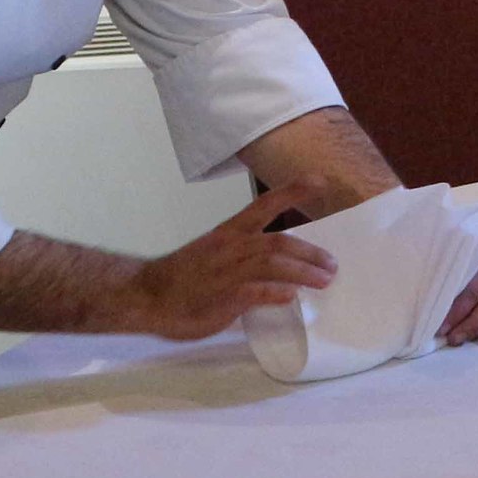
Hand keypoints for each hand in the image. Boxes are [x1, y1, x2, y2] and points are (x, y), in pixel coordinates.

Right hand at [121, 187, 334, 339]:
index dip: (293, 192)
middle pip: (279, 241)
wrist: (145, 295)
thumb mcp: (214, 257)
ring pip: (273, 263)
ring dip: (304, 271)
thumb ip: (243, 259)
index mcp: (228, 233)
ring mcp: (227, 271)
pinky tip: (291, 296)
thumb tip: (278, 270)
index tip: (320, 181)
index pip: (264, 205)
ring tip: (324, 280)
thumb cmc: (181, 279)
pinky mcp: (223, 296)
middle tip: (333, 264)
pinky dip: (276, 292)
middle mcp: (231, 247)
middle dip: (311, 251)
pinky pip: (255, 291)